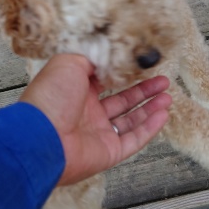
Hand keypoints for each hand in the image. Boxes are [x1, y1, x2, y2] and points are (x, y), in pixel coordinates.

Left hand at [20, 54, 170, 184]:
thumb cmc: (51, 97)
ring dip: (150, 108)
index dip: (125, 74)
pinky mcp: (108, 153)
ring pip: (131, 120)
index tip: (142, 65)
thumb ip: (91, 57)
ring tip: (168, 96)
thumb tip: (109, 56)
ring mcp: (98, 134)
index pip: (106, 81)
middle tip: (162, 81)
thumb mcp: (68, 62)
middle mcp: (88, 112)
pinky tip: (163, 114)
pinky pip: (134, 140)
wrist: (40, 137)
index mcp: (77, 91)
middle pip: (122, 100)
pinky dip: (150, 128)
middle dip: (144, 90)